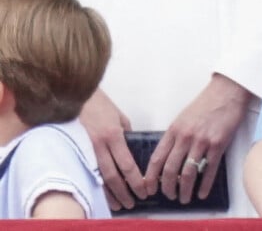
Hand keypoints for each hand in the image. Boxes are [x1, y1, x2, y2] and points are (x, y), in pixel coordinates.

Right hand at [79, 89, 146, 210]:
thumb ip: (126, 133)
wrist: (76, 96)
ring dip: (110, 194)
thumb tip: (131, 148)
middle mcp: (100, 145)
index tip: (145, 189)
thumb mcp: (119, 116)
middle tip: (134, 203)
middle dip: (125, 192)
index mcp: (113, 135)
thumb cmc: (101, 105)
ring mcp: (86, 150)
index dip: (136, 180)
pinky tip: (103, 194)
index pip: (127, 164)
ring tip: (120, 205)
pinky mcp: (77, 152)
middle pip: (113, 176)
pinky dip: (97, 186)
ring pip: (99, 178)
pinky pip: (88, 173)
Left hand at [144, 73, 251, 203]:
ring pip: (188, 174)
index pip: (157, 158)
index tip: (149, 188)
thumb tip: (169, 157)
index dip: (151, 177)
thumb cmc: (206, 103)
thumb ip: (175, 136)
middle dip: (168, 188)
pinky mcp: (218, 144)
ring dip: (185, 190)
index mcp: (174, 129)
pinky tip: (202, 193)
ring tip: (185, 198)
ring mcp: (202, 141)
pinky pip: (209, 170)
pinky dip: (204, 186)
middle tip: (169, 196)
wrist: (227, 92)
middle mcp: (185, 136)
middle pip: (170, 170)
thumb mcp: (183, 117)